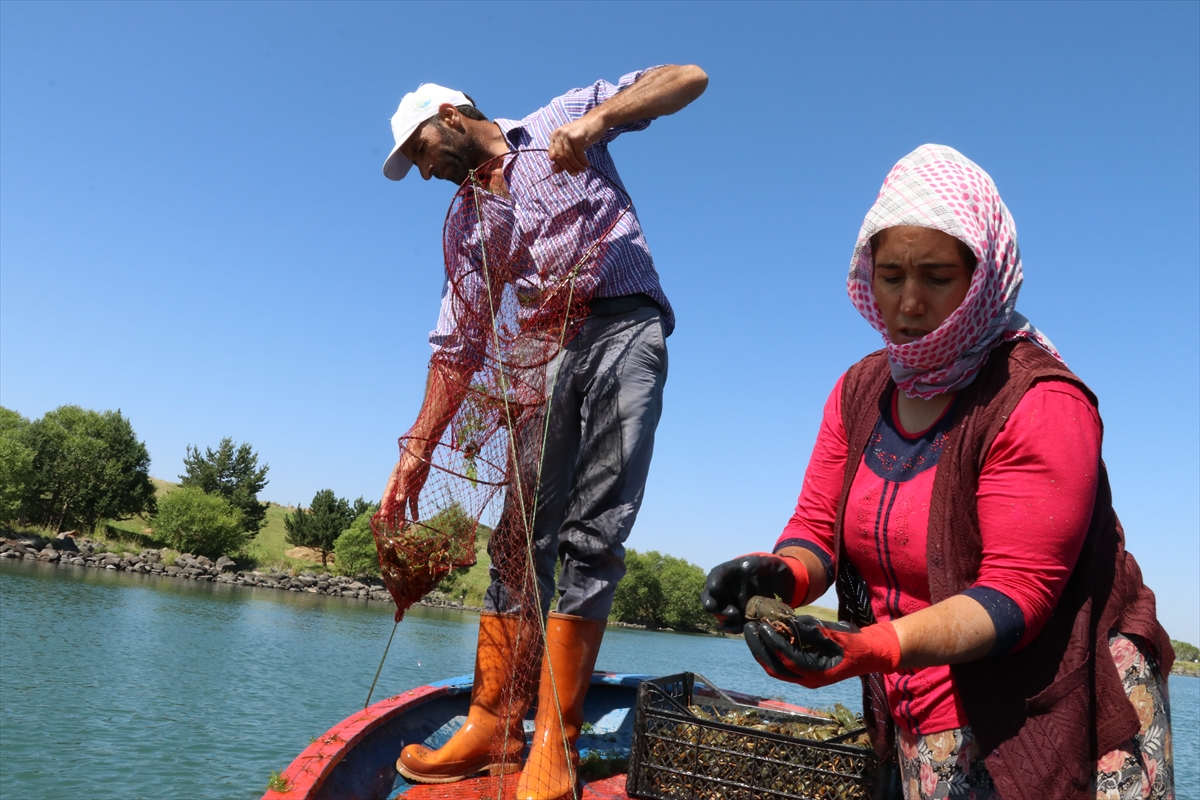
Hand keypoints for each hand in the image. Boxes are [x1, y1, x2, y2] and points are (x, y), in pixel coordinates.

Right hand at [379, 438, 433, 523]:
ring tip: (402, 528)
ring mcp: (406, 489)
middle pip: (393, 505)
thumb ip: (403, 487)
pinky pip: (413, 502)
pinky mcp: (415, 490)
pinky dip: (414, 511)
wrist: (422, 453)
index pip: (386, 498)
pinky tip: (415, 519)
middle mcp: (398, 488)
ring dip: (402, 516)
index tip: (383, 518)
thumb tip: (399, 501)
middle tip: (391, 529)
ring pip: (402, 506)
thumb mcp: (406, 472)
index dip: (385, 508)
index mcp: (393, 483)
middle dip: (392, 517)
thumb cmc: (411, 460)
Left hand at [547, 114, 605, 174]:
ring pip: (569, 157)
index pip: (552, 155)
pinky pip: (579, 154)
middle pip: (560, 157)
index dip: (559, 165)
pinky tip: (587, 165)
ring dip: (576, 166)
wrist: (596, 121)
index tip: (566, 171)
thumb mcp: (572, 146)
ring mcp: (567, 134)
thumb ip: (563, 158)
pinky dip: (583, 162)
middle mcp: (559, 134)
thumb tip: (555, 171)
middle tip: (575, 174)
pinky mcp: (577, 137)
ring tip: (582, 170)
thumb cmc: (583, 135)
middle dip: (568, 168)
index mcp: (555, 136)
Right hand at [701, 554, 801, 632]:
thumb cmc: (776, 571)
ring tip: (738, 621)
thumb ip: (758, 564)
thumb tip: (743, 567)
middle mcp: (727, 588)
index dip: (713, 581)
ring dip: (723, 618)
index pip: (716, 575)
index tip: (715, 588)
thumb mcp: (771, 564)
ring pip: (718, 612)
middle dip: (713, 605)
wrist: (785, 586)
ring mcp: (732, 603)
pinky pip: (730, 623)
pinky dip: (732, 627)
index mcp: (731, 572)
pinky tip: (740, 628)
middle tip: (729, 610)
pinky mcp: (739, 616)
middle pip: (709, 596)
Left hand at [744, 616, 900, 688]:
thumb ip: (813, 630)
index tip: (762, 626)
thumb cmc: (856, 643)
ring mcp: (805, 679)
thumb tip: (788, 623)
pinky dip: (771, 653)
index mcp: (818, 673)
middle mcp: (809, 680)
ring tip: (751, 632)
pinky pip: (782, 666)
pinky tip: (764, 638)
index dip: (773, 642)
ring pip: (775, 669)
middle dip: (759, 649)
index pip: (788, 659)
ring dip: (761, 651)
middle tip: (748, 629)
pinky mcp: (804, 673)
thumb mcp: (836, 633)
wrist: (870, 655)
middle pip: (775, 668)